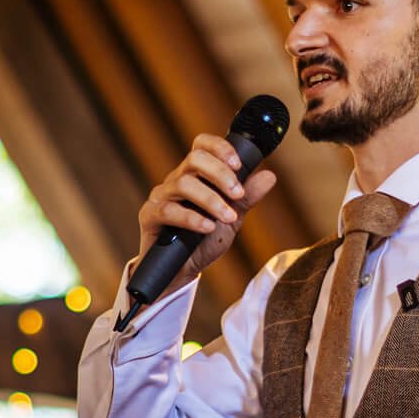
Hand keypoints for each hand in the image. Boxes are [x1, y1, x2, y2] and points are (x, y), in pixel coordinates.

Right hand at [135, 134, 280, 283]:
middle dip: (220, 174)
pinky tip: (207, 227)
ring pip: (183, 184)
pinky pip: (168, 210)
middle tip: (237, 194)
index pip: (203, 145)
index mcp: (195, 175)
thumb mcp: (231, 219)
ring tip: (227, 217)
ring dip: (211, 200)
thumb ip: (247, 198)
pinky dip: (192, 218)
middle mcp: (176, 180)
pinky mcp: (149, 216)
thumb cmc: (203, 241)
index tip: (238, 164)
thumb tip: (269, 176)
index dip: (220, 148)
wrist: (181, 271)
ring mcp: (161, 197)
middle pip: (194, 158)